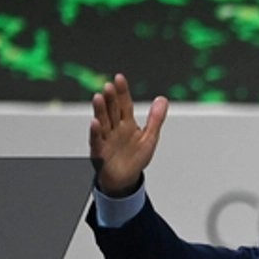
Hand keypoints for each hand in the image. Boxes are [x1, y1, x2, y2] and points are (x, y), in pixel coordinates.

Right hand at [88, 73, 167, 195]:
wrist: (125, 180)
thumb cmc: (136, 158)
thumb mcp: (150, 138)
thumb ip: (156, 119)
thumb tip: (162, 99)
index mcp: (127, 123)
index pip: (125, 104)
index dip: (122, 92)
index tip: (119, 78)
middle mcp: (115, 128)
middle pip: (112, 110)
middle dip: (111, 98)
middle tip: (109, 86)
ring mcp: (107, 139)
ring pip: (103, 122)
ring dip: (100, 110)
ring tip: (99, 98)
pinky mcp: (100, 151)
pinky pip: (97, 140)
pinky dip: (96, 132)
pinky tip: (95, 122)